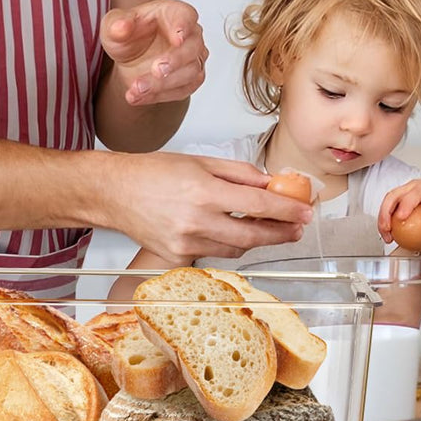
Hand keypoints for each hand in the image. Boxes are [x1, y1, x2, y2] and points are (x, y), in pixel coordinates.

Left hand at [100, 0, 207, 105]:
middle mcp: (190, 35)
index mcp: (174, 13)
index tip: (178, 38)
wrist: (130, 58)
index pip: (186, 15)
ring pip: (190, 73)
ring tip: (137, 88)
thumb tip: (121, 27)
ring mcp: (193, 59)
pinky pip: (182, 90)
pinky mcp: (190, 80)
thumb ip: (116, 24)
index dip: (184, 26)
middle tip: (156, 70)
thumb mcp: (114, 26)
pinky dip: (159, 95)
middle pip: (193, 47)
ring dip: (163, 83)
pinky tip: (137, 96)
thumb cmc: (128, 35)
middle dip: (176, 60)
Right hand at [115, 154, 313, 263]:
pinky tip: (237, 233)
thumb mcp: (203, 162)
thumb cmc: (154, 173)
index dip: (287, 210)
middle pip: (252, 237)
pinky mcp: (176, 258)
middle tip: (298, 227)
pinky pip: (215, 254)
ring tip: (273, 228)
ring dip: (259, 240)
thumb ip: (241, 174)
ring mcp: (185, 243)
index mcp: (204, 192)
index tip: (306, 211)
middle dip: (281, 233)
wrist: (115, 193)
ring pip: (236, 249)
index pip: (258, 205)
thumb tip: (271, 183)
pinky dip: (230, 245)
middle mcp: (196, 221)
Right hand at [377, 179, 420, 244]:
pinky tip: (389, 236)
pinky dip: (386, 223)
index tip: (401, 218)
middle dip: (386, 211)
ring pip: (388, 202)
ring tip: (386, 235)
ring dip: (383, 218)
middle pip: (395, 194)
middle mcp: (414, 187)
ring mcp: (406, 194)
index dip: (406, 204)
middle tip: (387, 228)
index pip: (415, 192)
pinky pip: (390, 211)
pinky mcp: (402, 204)